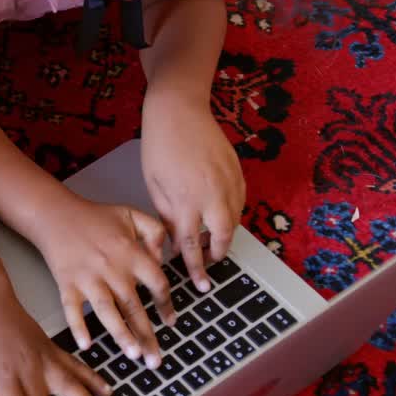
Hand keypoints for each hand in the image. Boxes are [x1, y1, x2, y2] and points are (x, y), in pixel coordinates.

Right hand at [34, 196, 175, 367]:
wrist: (57, 215)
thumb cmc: (95, 217)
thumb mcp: (132, 214)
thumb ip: (155, 231)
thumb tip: (163, 258)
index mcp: (131, 253)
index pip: (157, 284)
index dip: (166, 305)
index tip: (170, 322)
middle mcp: (112, 269)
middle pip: (134, 307)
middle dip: (147, 335)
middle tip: (156, 360)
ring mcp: (88, 279)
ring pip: (108, 312)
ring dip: (121, 335)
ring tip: (134, 356)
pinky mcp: (67, 284)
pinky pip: (72, 310)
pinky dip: (78, 327)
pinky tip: (86, 345)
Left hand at [142, 94, 244, 291]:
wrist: (179, 111)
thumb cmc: (160, 146)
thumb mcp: (155, 186)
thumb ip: (169, 215)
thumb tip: (178, 241)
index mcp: (186, 201)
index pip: (192, 245)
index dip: (196, 268)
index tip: (200, 284)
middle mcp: (212, 195)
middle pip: (223, 237)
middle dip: (218, 254)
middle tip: (210, 263)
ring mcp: (229, 182)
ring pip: (234, 220)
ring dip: (225, 234)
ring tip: (212, 241)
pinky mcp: (238, 172)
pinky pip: (240, 201)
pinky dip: (231, 213)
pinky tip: (220, 216)